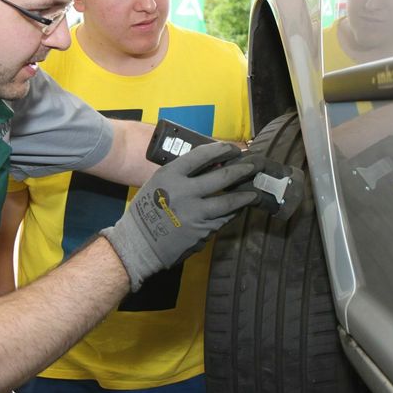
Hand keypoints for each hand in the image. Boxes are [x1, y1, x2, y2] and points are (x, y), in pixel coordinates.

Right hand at [102, 142, 259, 290]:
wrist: (138, 244)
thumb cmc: (146, 210)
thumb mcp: (158, 184)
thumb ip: (181, 175)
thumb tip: (211, 166)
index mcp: (170, 175)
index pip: (201, 155)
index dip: (221, 150)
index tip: (233, 149)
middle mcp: (184, 192)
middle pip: (222, 177)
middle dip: (241, 170)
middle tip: (252, 166)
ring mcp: (195, 213)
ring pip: (229, 201)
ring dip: (244, 196)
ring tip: (254, 192)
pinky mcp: (202, 231)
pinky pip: (223, 219)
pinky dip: (232, 213)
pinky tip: (238, 209)